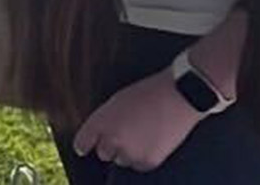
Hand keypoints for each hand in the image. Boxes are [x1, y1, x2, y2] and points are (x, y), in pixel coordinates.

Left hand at [73, 68, 202, 171]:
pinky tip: (152, 141)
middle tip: (125, 134)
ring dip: (128, 152)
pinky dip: (143, 157)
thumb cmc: (148, 93)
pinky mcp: (148, 161)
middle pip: (103, 154)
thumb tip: (99, 135)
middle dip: (111, 146)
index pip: (82, 143)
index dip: (84, 145)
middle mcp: (112, 139)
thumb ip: (105, 120)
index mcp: (102, 121)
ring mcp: (130, 152)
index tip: (84, 148)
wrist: (177, 96)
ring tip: (142, 134)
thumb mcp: (118, 101)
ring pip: (122, 161)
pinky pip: (139, 165)